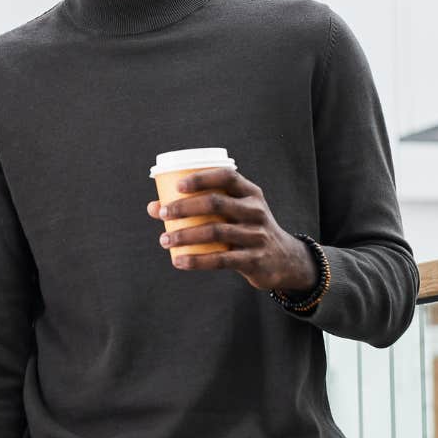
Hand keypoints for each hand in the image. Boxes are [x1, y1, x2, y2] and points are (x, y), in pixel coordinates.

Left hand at [147, 167, 316, 292]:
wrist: (283, 259)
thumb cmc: (247, 229)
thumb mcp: (232, 213)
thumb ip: (199, 207)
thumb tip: (154, 207)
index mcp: (250, 193)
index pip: (226, 176)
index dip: (201, 178)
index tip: (177, 186)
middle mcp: (255, 211)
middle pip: (216, 203)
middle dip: (185, 207)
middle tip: (163, 214)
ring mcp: (256, 235)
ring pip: (215, 232)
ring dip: (185, 235)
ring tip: (164, 239)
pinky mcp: (254, 259)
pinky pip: (221, 260)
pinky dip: (196, 260)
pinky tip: (178, 261)